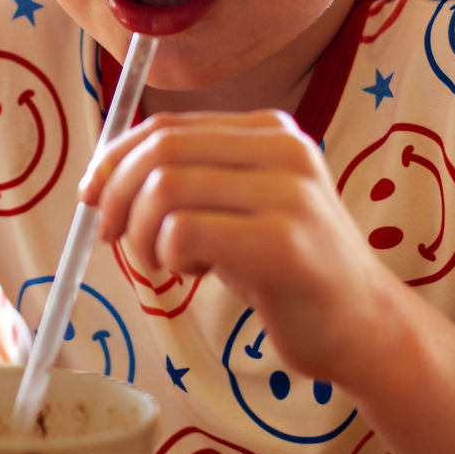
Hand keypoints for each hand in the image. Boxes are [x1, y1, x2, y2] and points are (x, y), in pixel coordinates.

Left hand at [80, 109, 395, 385]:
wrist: (363, 326)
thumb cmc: (289, 271)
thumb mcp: (241, 207)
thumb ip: (190, 180)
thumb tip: (102, 177)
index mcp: (271, 131)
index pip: (167, 127)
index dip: (114, 159)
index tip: (91, 196)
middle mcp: (284, 149)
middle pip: (161, 151)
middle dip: (116, 195)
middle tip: (111, 236)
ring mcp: (288, 194)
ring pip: (165, 189)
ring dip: (141, 233)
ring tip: (166, 262)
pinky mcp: (283, 243)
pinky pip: (184, 231)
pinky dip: (168, 255)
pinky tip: (193, 273)